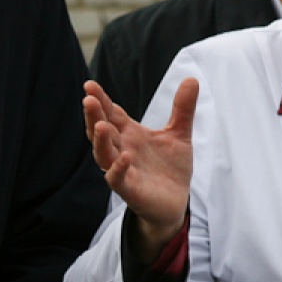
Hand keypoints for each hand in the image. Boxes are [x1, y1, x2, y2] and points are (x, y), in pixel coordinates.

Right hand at [83, 79, 197, 262]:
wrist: (176, 203)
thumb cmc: (170, 168)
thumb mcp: (180, 134)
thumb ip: (183, 109)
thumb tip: (192, 78)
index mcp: (130, 134)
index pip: (112, 113)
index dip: (102, 100)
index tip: (90, 85)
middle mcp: (122, 149)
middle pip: (102, 131)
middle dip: (94, 116)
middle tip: (88, 100)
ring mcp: (123, 170)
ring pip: (104, 154)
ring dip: (100, 141)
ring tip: (100, 125)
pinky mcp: (130, 190)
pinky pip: (118, 179)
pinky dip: (119, 169)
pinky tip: (124, 157)